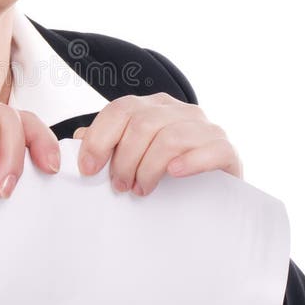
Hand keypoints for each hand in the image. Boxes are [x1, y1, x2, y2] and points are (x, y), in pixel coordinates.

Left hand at [72, 93, 241, 195]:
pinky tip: (174, 175)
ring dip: (148, 168)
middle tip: (120, 186)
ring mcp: (206, 128)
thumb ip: (108, 145)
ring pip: (169, 137)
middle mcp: (181, 111)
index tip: (88, 168)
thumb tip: (78, 137)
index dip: (99, 138)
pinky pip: (208, 148)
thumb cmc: (167, 176)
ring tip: (141, 189)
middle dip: (124, 159)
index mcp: (154, 107)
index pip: (121, 109)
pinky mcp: (226, 150)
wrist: (212, 198)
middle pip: (142, 124)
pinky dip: (188, 162)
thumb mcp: (133, 158)